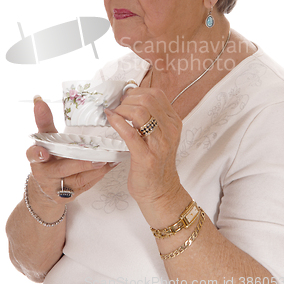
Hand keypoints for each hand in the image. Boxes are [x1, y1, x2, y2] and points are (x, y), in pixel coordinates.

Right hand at [26, 96, 112, 205]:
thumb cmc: (48, 158)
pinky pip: (86, 185)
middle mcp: (44, 175)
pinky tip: (109, 165)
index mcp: (37, 158)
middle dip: (79, 163)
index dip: (38, 154)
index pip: (33, 155)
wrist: (46, 190)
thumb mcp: (45, 139)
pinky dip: (98, 175)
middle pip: (62, 168)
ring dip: (93, 169)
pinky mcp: (70, 195)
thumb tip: (38, 99)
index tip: (43, 152)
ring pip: (77, 179)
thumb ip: (44, 121)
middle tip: (95, 157)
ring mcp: (57, 188)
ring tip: (106, 160)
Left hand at [105, 87, 181, 209]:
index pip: (156, 94)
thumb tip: (130, 99)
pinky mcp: (146, 157)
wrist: (161, 192)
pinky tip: (110, 119)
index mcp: (173, 122)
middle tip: (118, 107)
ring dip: (122, 110)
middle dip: (128, 100)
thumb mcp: (160, 136)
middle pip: (148, 100)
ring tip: (115, 115)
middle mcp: (169, 130)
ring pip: (139, 112)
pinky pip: (129, 133)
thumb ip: (152, 118)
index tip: (125, 98)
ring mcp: (159, 143)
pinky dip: (117, 122)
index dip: (137, 92)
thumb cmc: (156, 163)